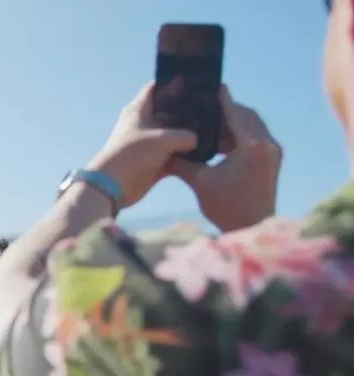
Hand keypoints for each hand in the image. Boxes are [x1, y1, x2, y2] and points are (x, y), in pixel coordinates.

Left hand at [86, 81, 199, 209]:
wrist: (112, 186)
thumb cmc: (133, 154)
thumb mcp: (163, 139)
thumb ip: (186, 135)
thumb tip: (197, 140)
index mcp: (139, 109)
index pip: (156, 88)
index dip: (174, 83)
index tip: (197, 82)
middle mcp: (143, 124)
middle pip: (169, 112)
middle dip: (187, 111)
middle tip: (211, 108)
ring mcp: (148, 144)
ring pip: (173, 135)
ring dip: (188, 135)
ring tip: (213, 130)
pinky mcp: (153, 162)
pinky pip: (174, 156)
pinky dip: (185, 156)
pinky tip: (204, 154)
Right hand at [167, 86, 280, 232]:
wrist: (252, 228)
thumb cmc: (225, 207)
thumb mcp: (200, 182)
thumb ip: (183, 161)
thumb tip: (164, 149)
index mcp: (252, 145)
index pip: (235, 112)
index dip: (221, 99)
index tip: (210, 86)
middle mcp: (268, 144)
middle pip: (247, 115)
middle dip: (227, 109)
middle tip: (206, 104)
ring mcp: (273, 152)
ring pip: (253, 125)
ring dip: (234, 122)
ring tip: (211, 123)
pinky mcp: (273, 160)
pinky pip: (257, 137)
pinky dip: (240, 134)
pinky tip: (221, 141)